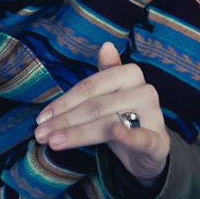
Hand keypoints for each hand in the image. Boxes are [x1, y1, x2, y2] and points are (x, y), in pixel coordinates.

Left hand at [33, 42, 168, 185]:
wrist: (149, 153)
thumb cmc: (124, 119)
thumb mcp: (111, 94)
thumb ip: (105, 72)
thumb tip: (105, 45)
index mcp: (131, 74)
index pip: (90, 87)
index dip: (63, 102)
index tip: (41, 117)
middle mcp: (144, 91)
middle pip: (95, 105)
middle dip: (64, 121)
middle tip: (40, 134)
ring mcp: (153, 116)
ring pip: (108, 123)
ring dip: (77, 134)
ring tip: (53, 142)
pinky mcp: (159, 142)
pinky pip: (142, 138)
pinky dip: (128, 136)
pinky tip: (115, 134)